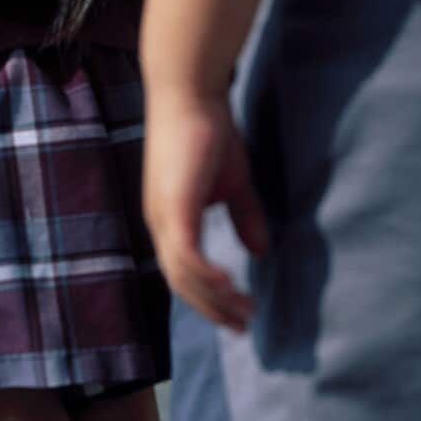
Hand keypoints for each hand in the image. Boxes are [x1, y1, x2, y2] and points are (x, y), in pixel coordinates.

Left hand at [143, 94, 268, 330]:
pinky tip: (229, 286)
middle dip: (212, 308)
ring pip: (183, 274)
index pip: (184, 272)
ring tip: (243, 313)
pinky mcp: (174, 206)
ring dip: (213, 298)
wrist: (191, 94)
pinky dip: (205, 275)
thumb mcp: (233, 184)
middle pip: (181, 282)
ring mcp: (163, 216)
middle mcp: (159, 223)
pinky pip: (186, 254)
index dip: (208, 298)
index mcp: (169, 220)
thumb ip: (244, 217)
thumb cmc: (209, 132)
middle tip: (243, 326)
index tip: (237, 315)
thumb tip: (261, 252)